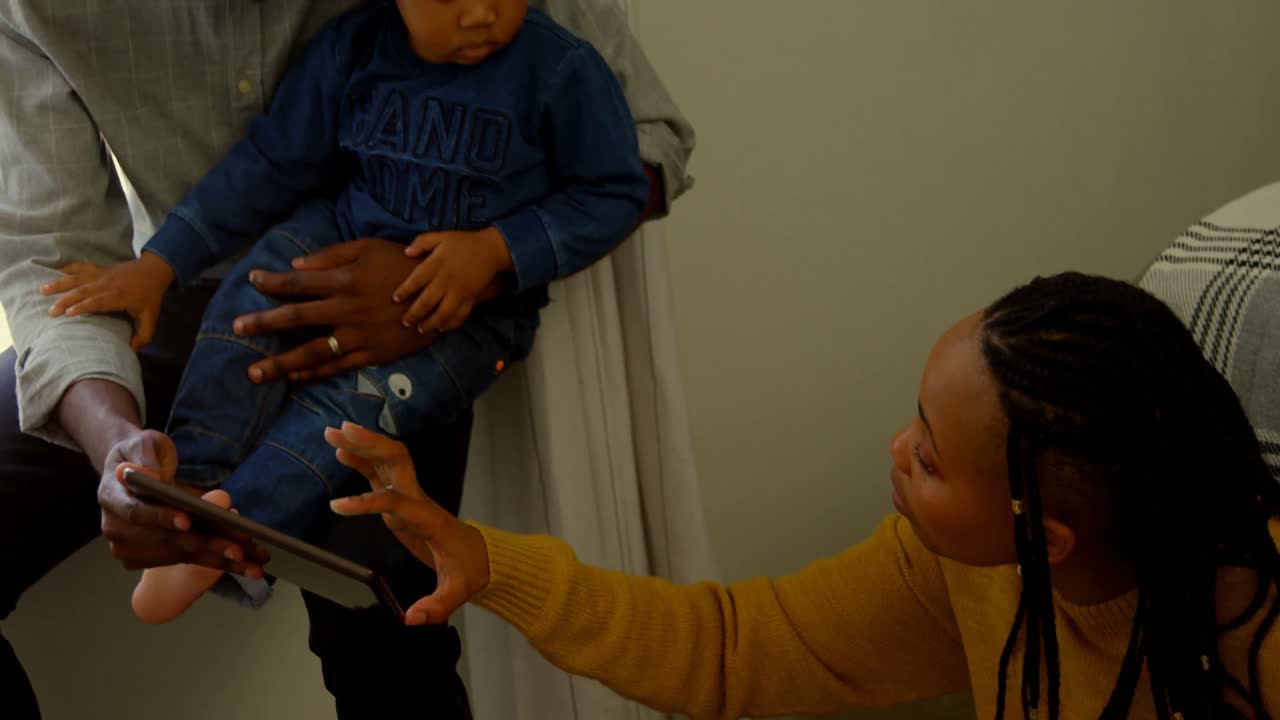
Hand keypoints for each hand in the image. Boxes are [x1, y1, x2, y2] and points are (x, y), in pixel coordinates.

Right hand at [40, 252, 175, 349]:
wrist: (154, 270)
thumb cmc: (150, 296)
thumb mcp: (151, 318)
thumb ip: (144, 335)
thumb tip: (132, 350)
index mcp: (119, 296)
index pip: (98, 301)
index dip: (83, 306)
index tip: (69, 314)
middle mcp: (107, 284)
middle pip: (83, 291)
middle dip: (65, 300)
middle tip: (51, 311)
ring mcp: (102, 274)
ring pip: (78, 278)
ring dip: (60, 284)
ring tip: (43, 290)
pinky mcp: (99, 268)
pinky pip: (80, 267)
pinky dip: (67, 269)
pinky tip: (54, 272)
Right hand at [98, 430, 265, 574]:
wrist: (134, 470)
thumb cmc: (141, 452)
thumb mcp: (143, 443)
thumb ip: (146, 459)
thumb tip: (151, 478)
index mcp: (111, 497)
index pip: (137, 512)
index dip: (161, 517)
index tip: (187, 521)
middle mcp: (116, 528)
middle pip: (166, 540)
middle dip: (205, 544)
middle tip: (239, 549)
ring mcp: (131, 547)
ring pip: (181, 554)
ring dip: (220, 559)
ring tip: (253, 563)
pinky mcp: (149, 558)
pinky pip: (188, 559)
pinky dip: (217, 561)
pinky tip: (246, 563)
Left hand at [231, 237, 503, 383]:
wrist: (442, 293)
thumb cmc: (404, 264)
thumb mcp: (369, 247)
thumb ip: (332, 256)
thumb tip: (296, 266)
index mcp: (345, 280)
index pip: (299, 282)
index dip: (272, 282)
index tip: (251, 281)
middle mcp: (347, 309)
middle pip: (296, 318)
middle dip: (263, 324)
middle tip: (236, 329)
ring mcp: (360, 335)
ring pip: (313, 351)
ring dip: (282, 363)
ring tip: (256, 372)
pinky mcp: (374, 354)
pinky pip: (339, 366)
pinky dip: (316, 373)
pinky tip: (296, 377)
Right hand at [326, 422, 489, 625]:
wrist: (483, 557)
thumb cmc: (470, 570)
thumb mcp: (457, 592)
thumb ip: (436, 606)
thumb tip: (412, 619)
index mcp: (427, 518)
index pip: (395, 501)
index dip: (367, 502)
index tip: (337, 506)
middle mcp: (418, 500)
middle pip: (396, 459)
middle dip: (369, 443)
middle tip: (340, 431)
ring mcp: (410, 496)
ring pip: (387, 460)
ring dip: (362, 443)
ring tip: (331, 431)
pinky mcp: (403, 499)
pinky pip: (381, 474)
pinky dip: (362, 460)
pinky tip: (342, 451)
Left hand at [393, 227, 513, 334]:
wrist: (491, 250)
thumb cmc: (463, 243)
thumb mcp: (441, 236)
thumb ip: (422, 242)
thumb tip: (406, 252)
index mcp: (437, 264)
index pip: (416, 280)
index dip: (404, 291)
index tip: (396, 299)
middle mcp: (446, 281)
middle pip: (426, 302)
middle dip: (414, 314)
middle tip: (405, 322)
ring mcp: (459, 292)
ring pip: (442, 314)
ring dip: (430, 324)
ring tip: (421, 329)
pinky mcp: (471, 299)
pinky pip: (460, 316)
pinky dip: (450, 325)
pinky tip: (442, 328)